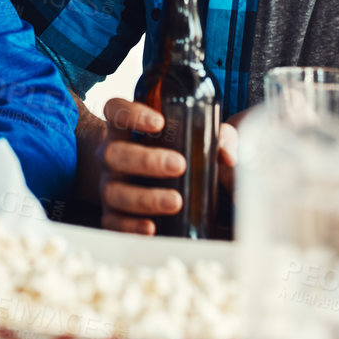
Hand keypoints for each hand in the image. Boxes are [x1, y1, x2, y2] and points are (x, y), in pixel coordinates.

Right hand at [95, 98, 236, 234]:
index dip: (131, 113)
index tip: (159, 123)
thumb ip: (219, 139)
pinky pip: (112, 222)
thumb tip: (229, 156)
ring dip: (145, 197)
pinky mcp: (111, 213)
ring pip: (114, 190)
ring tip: (176, 201)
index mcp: (126, 129)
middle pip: (114, 153)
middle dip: (146, 160)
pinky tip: (151, 228)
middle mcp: (112, 155)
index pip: (116, 110)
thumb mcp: (197, 139)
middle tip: (179, 165)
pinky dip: (130, 226)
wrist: (152, 183)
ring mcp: (109, 185)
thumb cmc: (176, 154)